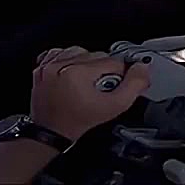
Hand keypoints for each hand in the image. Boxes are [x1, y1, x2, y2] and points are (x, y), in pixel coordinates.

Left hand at [30, 46, 150, 140]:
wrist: (50, 133)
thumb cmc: (77, 122)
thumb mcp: (114, 107)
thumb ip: (134, 85)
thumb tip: (142, 68)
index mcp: (78, 73)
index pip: (114, 61)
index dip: (120, 76)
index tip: (115, 87)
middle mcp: (61, 65)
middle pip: (98, 55)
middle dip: (104, 70)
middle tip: (100, 88)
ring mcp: (49, 66)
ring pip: (81, 51)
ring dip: (87, 63)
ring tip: (86, 81)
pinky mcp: (41, 67)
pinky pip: (60, 52)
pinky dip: (69, 60)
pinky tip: (72, 73)